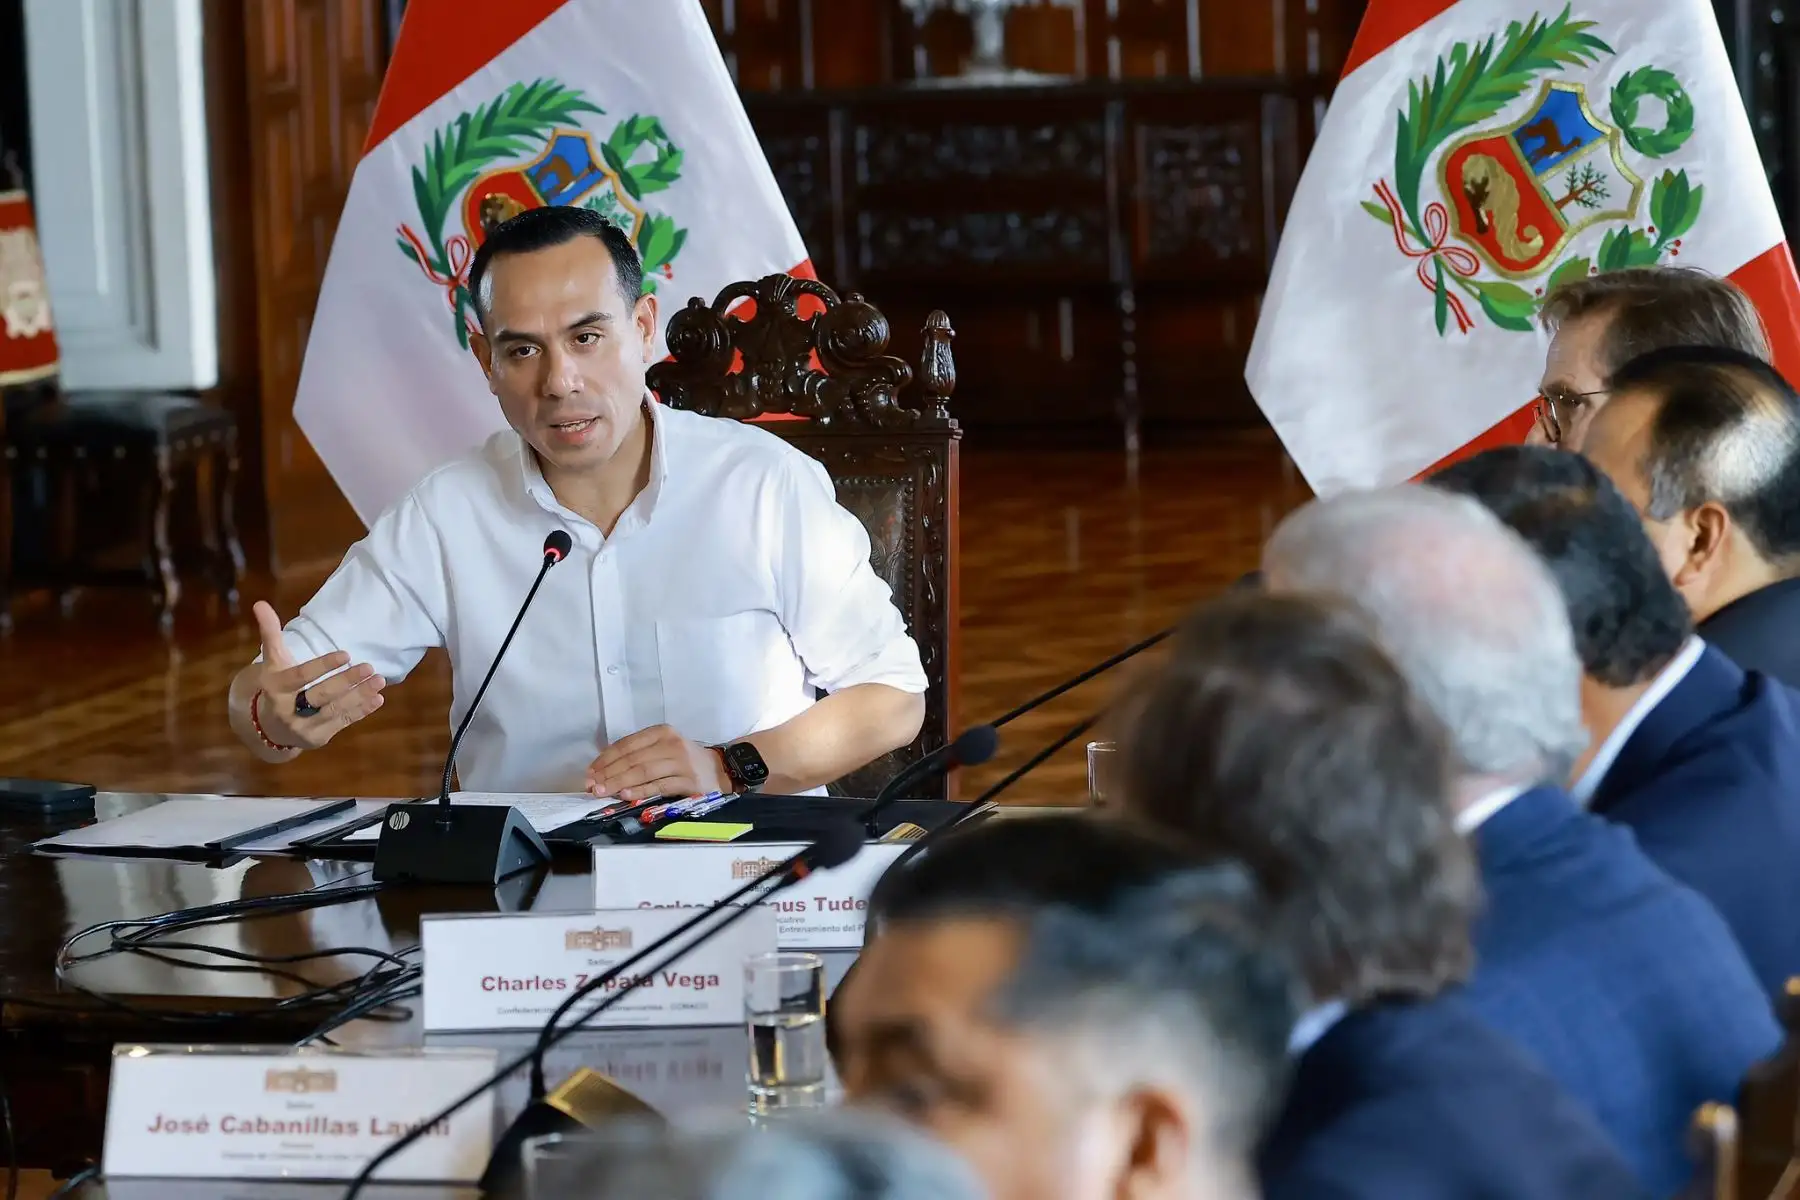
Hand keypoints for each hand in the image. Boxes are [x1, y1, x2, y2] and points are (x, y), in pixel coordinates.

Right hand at [250, 600, 386, 749]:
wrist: (268, 725)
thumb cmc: (276, 684)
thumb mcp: (272, 660)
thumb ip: (270, 633)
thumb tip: (260, 603)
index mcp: (275, 688)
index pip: (301, 676)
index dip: (323, 666)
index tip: (346, 654)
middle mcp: (286, 710)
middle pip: (320, 695)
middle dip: (346, 681)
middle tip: (369, 666)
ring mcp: (302, 727)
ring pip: (334, 711)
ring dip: (359, 695)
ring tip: (379, 680)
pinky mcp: (317, 738)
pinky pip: (342, 723)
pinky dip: (361, 711)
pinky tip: (377, 698)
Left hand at [587, 724, 728, 801]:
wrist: (719, 770)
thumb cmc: (684, 761)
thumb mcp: (663, 748)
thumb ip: (638, 755)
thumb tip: (603, 770)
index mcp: (661, 732)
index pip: (626, 744)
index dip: (605, 759)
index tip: (590, 772)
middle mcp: (671, 743)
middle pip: (632, 759)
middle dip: (608, 773)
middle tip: (592, 785)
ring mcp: (681, 762)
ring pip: (643, 772)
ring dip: (619, 783)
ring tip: (602, 791)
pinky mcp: (688, 780)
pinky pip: (658, 786)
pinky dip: (639, 791)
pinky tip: (625, 796)